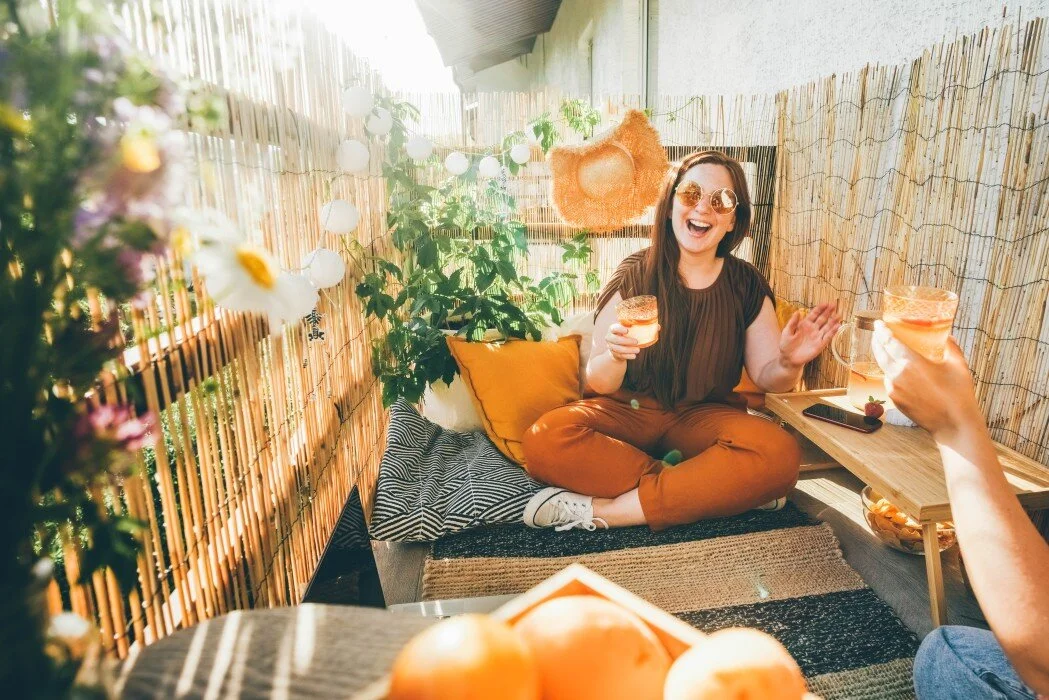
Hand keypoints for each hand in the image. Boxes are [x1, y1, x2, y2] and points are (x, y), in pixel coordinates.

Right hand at [605, 322, 641, 361]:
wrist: (618, 345)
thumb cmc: (624, 333)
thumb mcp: (626, 328)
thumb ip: (630, 325)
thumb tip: (642, 322)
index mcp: (612, 329)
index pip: (614, 328)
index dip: (620, 329)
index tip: (627, 331)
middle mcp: (609, 337)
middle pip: (616, 340)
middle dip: (627, 341)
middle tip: (636, 342)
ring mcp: (610, 346)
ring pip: (618, 349)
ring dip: (628, 350)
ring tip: (638, 350)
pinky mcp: (613, 354)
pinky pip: (620, 355)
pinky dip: (628, 356)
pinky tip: (634, 356)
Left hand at [778, 301, 840, 366]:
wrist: (789, 359)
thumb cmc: (786, 345)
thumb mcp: (787, 332)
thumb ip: (792, 322)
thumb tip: (797, 311)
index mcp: (804, 324)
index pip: (814, 314)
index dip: (819, 308)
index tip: (825, 303)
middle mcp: (812, 329)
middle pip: (822, 319)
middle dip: (828, 312)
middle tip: (834, 305)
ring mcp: (817, 337)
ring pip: (827, 327)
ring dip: (833, 321)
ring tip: (839, 315)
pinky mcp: (820, 345)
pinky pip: (828, 337)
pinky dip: (833, 332)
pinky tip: (838, 326)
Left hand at [872, 320, 982, 437]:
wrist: (953, 425)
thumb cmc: (958, 394)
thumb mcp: (958, 365)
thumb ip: (950, 347)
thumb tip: (948, 336)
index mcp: (911, 362)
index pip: (889, 342)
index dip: (882, 331)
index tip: (878, 324)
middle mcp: (898, 375)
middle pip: (880, 353)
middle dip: (877, 341)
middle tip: (878, 333)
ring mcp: (894, 389)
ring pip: (883, 368)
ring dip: (883, 357)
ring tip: (888, 350)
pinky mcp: (895, 400)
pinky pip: (888, 382)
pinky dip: (890, 373)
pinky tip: (897, 371)